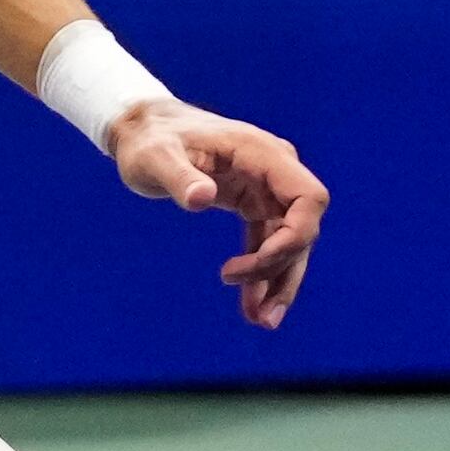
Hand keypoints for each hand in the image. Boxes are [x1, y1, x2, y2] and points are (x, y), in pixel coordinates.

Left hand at [105, 104, 330, 329]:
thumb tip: (201, 199)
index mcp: (261, 153)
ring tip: (262, 321)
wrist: (141, 129)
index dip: (294, 239)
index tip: (252, 268)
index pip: (308, 198)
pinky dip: (261, 271)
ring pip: (288, 240)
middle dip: (284, 271)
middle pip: (302, 226)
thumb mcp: (155, 157)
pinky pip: (267, 240)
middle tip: (258, 313)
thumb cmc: (148, 139)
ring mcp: (265, 185)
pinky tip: (251, 304)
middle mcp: (273, 168)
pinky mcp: (252, 200)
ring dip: (278, 281)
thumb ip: (178, 177)